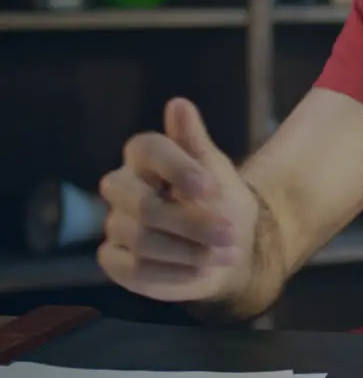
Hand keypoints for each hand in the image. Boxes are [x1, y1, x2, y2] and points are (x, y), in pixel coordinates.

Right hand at [97, 97, 259, 304]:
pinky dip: (174, 273)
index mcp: (144, 157)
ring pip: (142, 239)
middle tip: (232, 232)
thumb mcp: (217, 169)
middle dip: (191, 222)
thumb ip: (195, 141)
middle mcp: (122, 188)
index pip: (147, 149)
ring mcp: (116, 224)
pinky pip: (134, 270)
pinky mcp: (115, 260)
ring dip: (191, 250)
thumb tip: (178, 104)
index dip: (177, 168)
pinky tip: (204, 271)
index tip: (211, 187)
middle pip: (143, 205)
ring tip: (230, 253)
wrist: (229, 244)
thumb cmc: (221, 200)